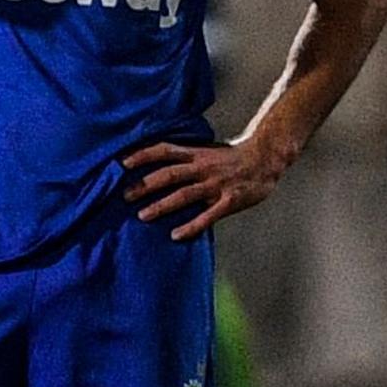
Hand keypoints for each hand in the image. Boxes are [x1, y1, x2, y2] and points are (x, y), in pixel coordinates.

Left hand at [123, 131, 292, 240]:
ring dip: (162, 206)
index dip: (142, 155)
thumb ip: (183, 159)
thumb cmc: (231, 158)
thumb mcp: (205, 152)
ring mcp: (216, 185)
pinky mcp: (229, 201)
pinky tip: (175, 235)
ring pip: (184, 195)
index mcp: (195, 154)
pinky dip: (191, 226)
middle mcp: (202, 168)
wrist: (266, 159)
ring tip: (142, 216)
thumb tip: (153, 166)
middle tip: (124, 196)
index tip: (120, 163)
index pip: (163, 150)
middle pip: (169, 174)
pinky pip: (207, 216)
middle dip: (145, 185)